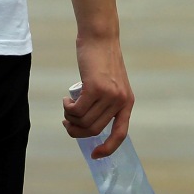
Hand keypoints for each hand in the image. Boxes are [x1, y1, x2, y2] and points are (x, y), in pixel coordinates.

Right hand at [65, 34, 134, 159]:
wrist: (100, 38)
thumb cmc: (102, 60)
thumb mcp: (111, 84)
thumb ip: (106, 102)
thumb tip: (88, 125)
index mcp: (127, 102)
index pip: (121, 134)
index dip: (109, 148)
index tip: (96, 155)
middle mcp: (120, 101)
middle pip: (94, 129)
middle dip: (77, 130)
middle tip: (67, 121)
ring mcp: (109, 94)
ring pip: (83, 120)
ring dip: (70, 118)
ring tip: (67, 107)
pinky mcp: (95, 87)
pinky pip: (77, 109)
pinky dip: (68, 108)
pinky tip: (66, 100)